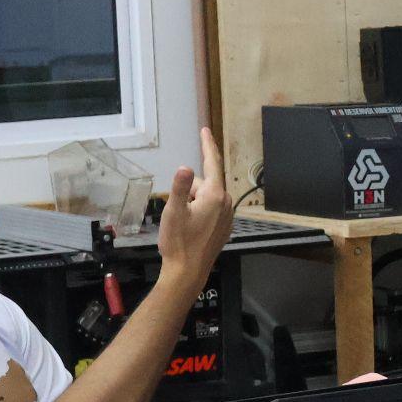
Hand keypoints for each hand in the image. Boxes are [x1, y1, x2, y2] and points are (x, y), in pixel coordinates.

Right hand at [157, 128, 233, 284]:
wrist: (188, 271)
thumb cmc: (178, 241)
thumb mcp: (173, 211)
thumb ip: (180, 187)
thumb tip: (185, 167)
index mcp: (216, 196)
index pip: (212, 163)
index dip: (207, 145)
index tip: (205, 130)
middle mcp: (227, 203)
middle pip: (205, 184)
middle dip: (189, 191)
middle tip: (176, 211)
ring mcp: (228, 216)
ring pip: (207, 198)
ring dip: (193, 203)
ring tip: (181, 223)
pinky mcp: (225, 227)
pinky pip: (211, 210)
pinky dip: (199, 212)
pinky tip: (190, 228)